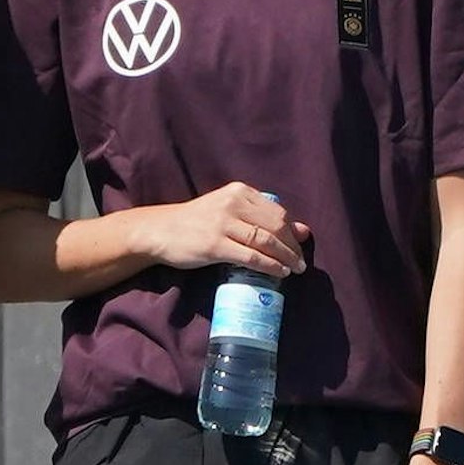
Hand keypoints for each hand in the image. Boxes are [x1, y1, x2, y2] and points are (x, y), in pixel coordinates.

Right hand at [133, 181, 309, 276]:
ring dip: (286, 258)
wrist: (160, 230)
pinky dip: (270, 266)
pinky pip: (251, 256)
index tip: (300, 246)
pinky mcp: (215, 245)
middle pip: (275, 226)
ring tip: (295, 269)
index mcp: (238, 191)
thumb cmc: (196, 221)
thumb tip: (303, 230)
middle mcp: (232, 203)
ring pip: (265, 241)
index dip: (292, 232)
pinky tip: (279, 273)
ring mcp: (222, 224)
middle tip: (300, 263)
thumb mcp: (228, 210)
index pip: (277, 212)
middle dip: (292, 247)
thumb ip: (261, 217)